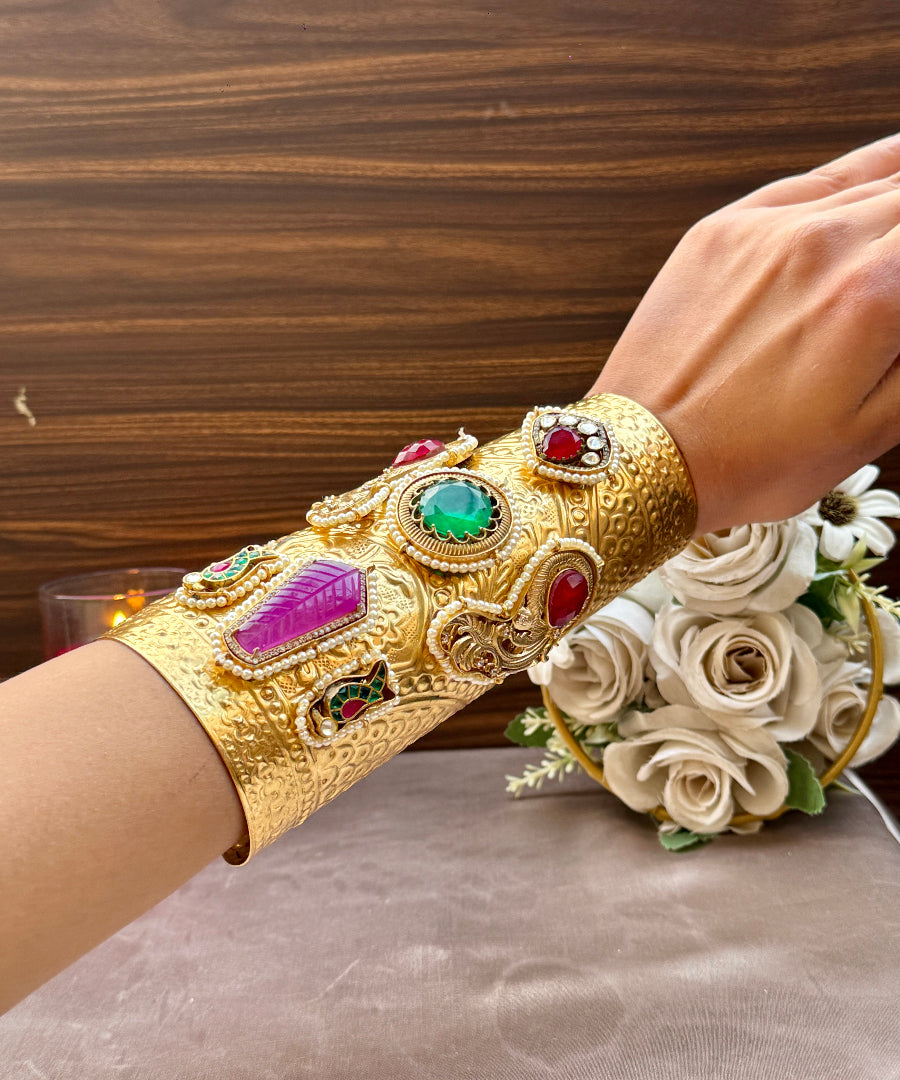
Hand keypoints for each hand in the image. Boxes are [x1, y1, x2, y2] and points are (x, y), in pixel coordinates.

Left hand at [590, 133, 899, 534]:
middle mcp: (823, 242)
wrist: (645, 458)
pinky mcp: (721, 229)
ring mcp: (767, 228)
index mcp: (873, 295)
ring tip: (887, 251)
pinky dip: (853, 184)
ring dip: (894, 208)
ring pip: (871, 181)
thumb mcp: (871, 428)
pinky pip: (808, 183)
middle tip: (892, 294)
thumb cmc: (752, 461)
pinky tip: (872, 192)